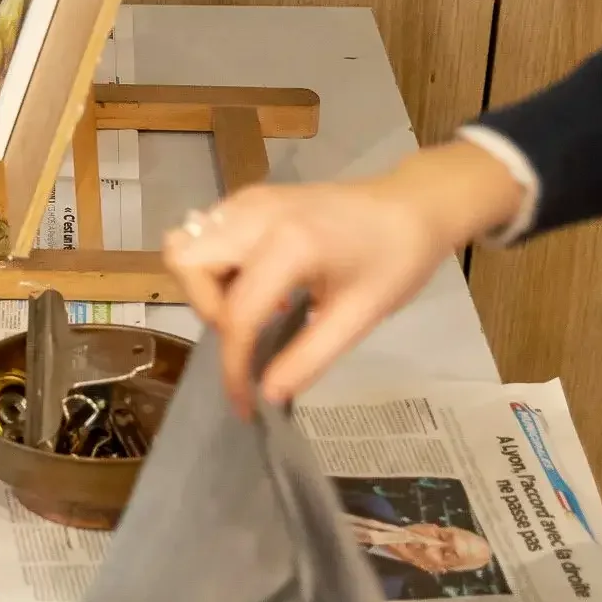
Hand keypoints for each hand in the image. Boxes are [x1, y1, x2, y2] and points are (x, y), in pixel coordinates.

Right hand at [160, 141, 525, 414]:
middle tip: (246, 328)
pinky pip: (205, 235)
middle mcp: (257, 215)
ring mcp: (248, 202)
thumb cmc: (397, 259)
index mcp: (291, 244)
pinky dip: (217, 265)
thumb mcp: (361, 316)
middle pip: (187, 262)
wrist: (414, 206)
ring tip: (250, 303)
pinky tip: (257, 280)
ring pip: (187, 244)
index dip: (234, 364)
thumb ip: (309, 357)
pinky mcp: (248, 200)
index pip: (238, 313)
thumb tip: (268, 394)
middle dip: (205, 307)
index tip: (244, 401)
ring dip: (206, 285)